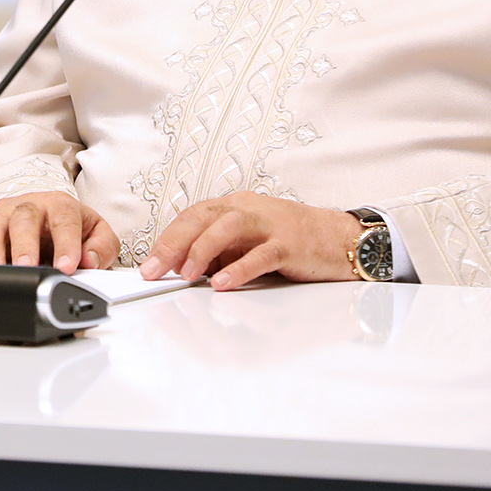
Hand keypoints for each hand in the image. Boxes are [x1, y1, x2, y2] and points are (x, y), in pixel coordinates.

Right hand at [0, 192, 120, 273]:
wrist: (48, 217)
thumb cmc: (70, 227)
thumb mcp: (96, 233)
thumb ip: (102, 247)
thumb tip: (90, 260)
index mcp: (59, 205)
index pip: (64, 219)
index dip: (66, 243)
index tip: (68, 266)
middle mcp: (28, 206)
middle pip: (23, 218)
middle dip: (25, 243)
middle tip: (28, 266)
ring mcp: (2, 215)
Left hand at [138, 193, 364, 289]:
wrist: (343, 239)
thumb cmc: (293, 242)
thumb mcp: (249, 244)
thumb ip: (221, 253)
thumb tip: (185, 271)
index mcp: (235, 206)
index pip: (192, 217)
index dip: (167, 240)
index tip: (148, 266)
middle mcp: (249, 208)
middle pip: (202, 218)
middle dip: (173, 245)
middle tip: (154, 272)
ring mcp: (271, 224)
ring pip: (228, 227)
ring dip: (201, 251)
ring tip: (185, 275)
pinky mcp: (291, 244)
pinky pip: (262, 254)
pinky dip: (240, 269)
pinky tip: (223, 284)